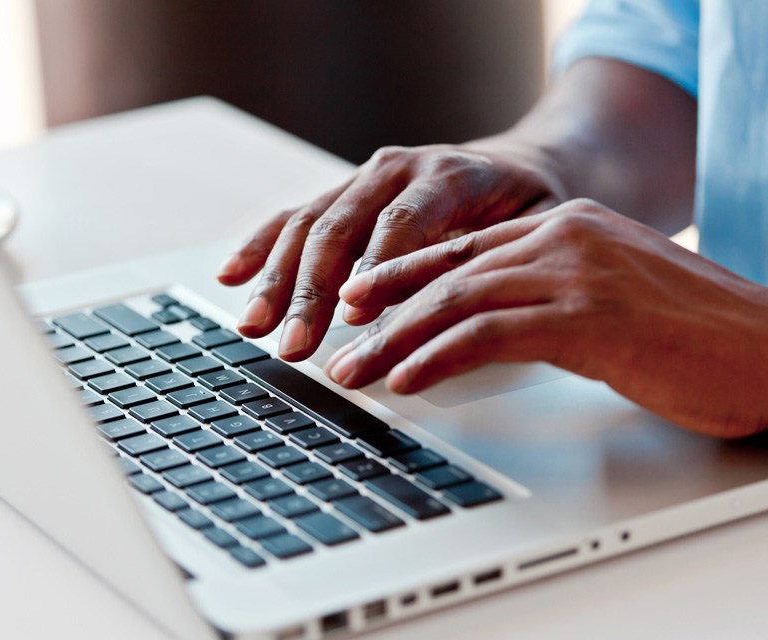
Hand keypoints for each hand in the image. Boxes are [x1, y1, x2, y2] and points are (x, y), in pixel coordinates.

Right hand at [216, 140, 564, 360]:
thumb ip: (491, 263)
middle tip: (293, 343)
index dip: (373, 270)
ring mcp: (366, 179)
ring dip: (277, 279)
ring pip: (309, 224)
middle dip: (310, 290)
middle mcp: (398, 169)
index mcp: (448, 175)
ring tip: (254, 324)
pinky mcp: (346, 194)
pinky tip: (233, 274)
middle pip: (341, 227)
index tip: (350, 315)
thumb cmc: (531, 206)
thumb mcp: (534, 231)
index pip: (400, 223)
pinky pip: (295, 216)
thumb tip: (448, 317)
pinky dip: (262, 246)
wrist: (522, 167)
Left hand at [323, 199, 767, 439]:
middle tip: (337, 340)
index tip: (360, 298)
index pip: (464, 248)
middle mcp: (563, 238)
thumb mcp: (619, 297)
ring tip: (353, 372)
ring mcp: (574, 273)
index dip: (403, 274)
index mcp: (569, 227)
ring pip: (454, 300)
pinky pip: (487, 334)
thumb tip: (502, 328)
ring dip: (394, 340)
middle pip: (446, 272)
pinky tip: (406, 379)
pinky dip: (437, 357)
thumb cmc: (704, 333)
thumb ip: (559, 298)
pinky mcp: (585, 317)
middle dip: (383, 311)